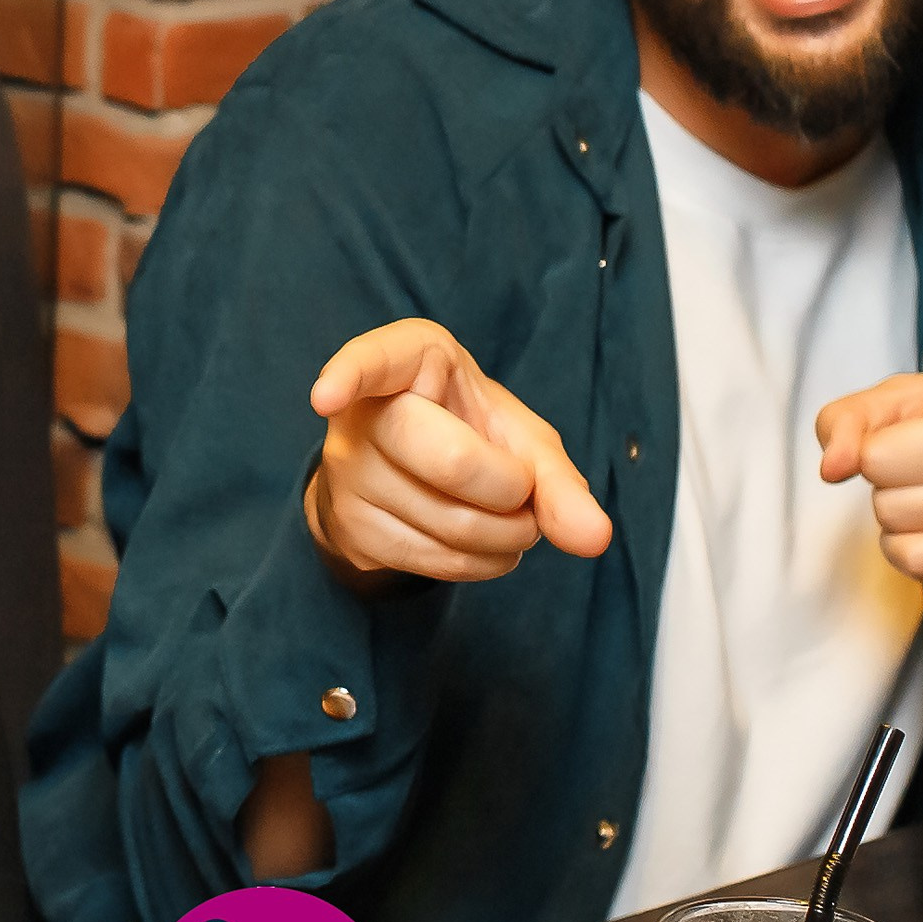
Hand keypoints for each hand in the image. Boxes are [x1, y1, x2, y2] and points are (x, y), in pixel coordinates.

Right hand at [306, 319, 611, 589]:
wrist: (409, 470)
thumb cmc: (469, 431)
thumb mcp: (518, 436)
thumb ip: (559, 480)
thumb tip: (595, 538)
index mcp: (408, 359)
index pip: (371, 360)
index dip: (349, 375)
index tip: (327, 398)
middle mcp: (364, 413)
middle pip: (449, 460)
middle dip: (511, 490)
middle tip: (524, 491)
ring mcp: (349, 474)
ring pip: (449, 523)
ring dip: (507, 536)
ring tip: (512, 517)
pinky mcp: (350, 527)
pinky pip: (433, 560)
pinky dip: (481, 562)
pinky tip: (486, 543)